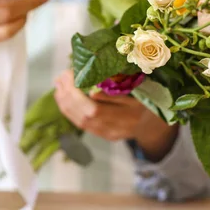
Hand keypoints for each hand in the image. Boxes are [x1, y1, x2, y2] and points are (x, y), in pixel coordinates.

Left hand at [54, 70, 178, 161]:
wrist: (151, 123)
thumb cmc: (145, 98)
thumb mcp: (139, 87)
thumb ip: (118, 87)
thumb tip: (93, 86)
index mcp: (133, 110)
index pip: (101, 106)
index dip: (82, 92)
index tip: (73, 73)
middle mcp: (122, 126)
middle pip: (88, 114)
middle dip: (70, 94)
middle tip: (62, 76)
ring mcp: (111, 133)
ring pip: (82, 121)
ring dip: (65, 102)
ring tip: (58, 85)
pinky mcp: (104, 136)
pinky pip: (82, 125)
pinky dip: (69, 110)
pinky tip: (62, 98)